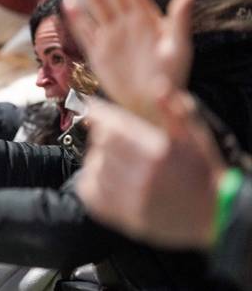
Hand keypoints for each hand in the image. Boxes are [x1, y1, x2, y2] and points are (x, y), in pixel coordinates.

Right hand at [63, 0, 195, 121]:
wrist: (153, 104)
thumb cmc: (171, 76)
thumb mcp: (179, 46)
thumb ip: (180, 19)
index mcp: (146, 19)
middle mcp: (126, 24)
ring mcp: (110, 37)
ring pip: (97, 6)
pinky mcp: (98, 53)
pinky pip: (85, 33)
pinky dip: (76, 19)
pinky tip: (68, 4)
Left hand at [76, 86, 225, 248]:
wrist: (214, 215)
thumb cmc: (202, 172)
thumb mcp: (195, 137)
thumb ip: (174, 110)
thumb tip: (157, 86)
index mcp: (158, 151)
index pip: (112, 125)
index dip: (99, 113)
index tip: (92, 108)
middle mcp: (143, 175)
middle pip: (101, 143)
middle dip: (104, 135)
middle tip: (115, 137)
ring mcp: (132, 198)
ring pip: (94, 166)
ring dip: (99, 158)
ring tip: (117, 159)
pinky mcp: (125, 216)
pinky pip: (89, 191)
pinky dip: (91, 180)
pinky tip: (107, 177)